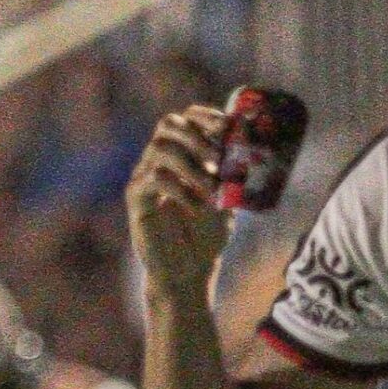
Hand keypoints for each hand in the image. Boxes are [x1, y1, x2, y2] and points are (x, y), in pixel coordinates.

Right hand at [128, 103, 232, 309]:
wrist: (188, 272)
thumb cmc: (207, 236)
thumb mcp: (228, 200)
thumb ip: (234, 173)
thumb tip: (251, 144)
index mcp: (182, 157)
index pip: (185, 120)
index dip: (204, 116)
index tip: (226, 126)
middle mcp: (159, 162)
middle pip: (167, 124)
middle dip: (196, 135)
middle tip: (217, 157)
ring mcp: (145, 178)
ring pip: (159, 148)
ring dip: (191, 164)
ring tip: (211, 188)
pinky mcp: (136, 199)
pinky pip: (153, 179)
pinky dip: (180, 189)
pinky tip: (196, 207)